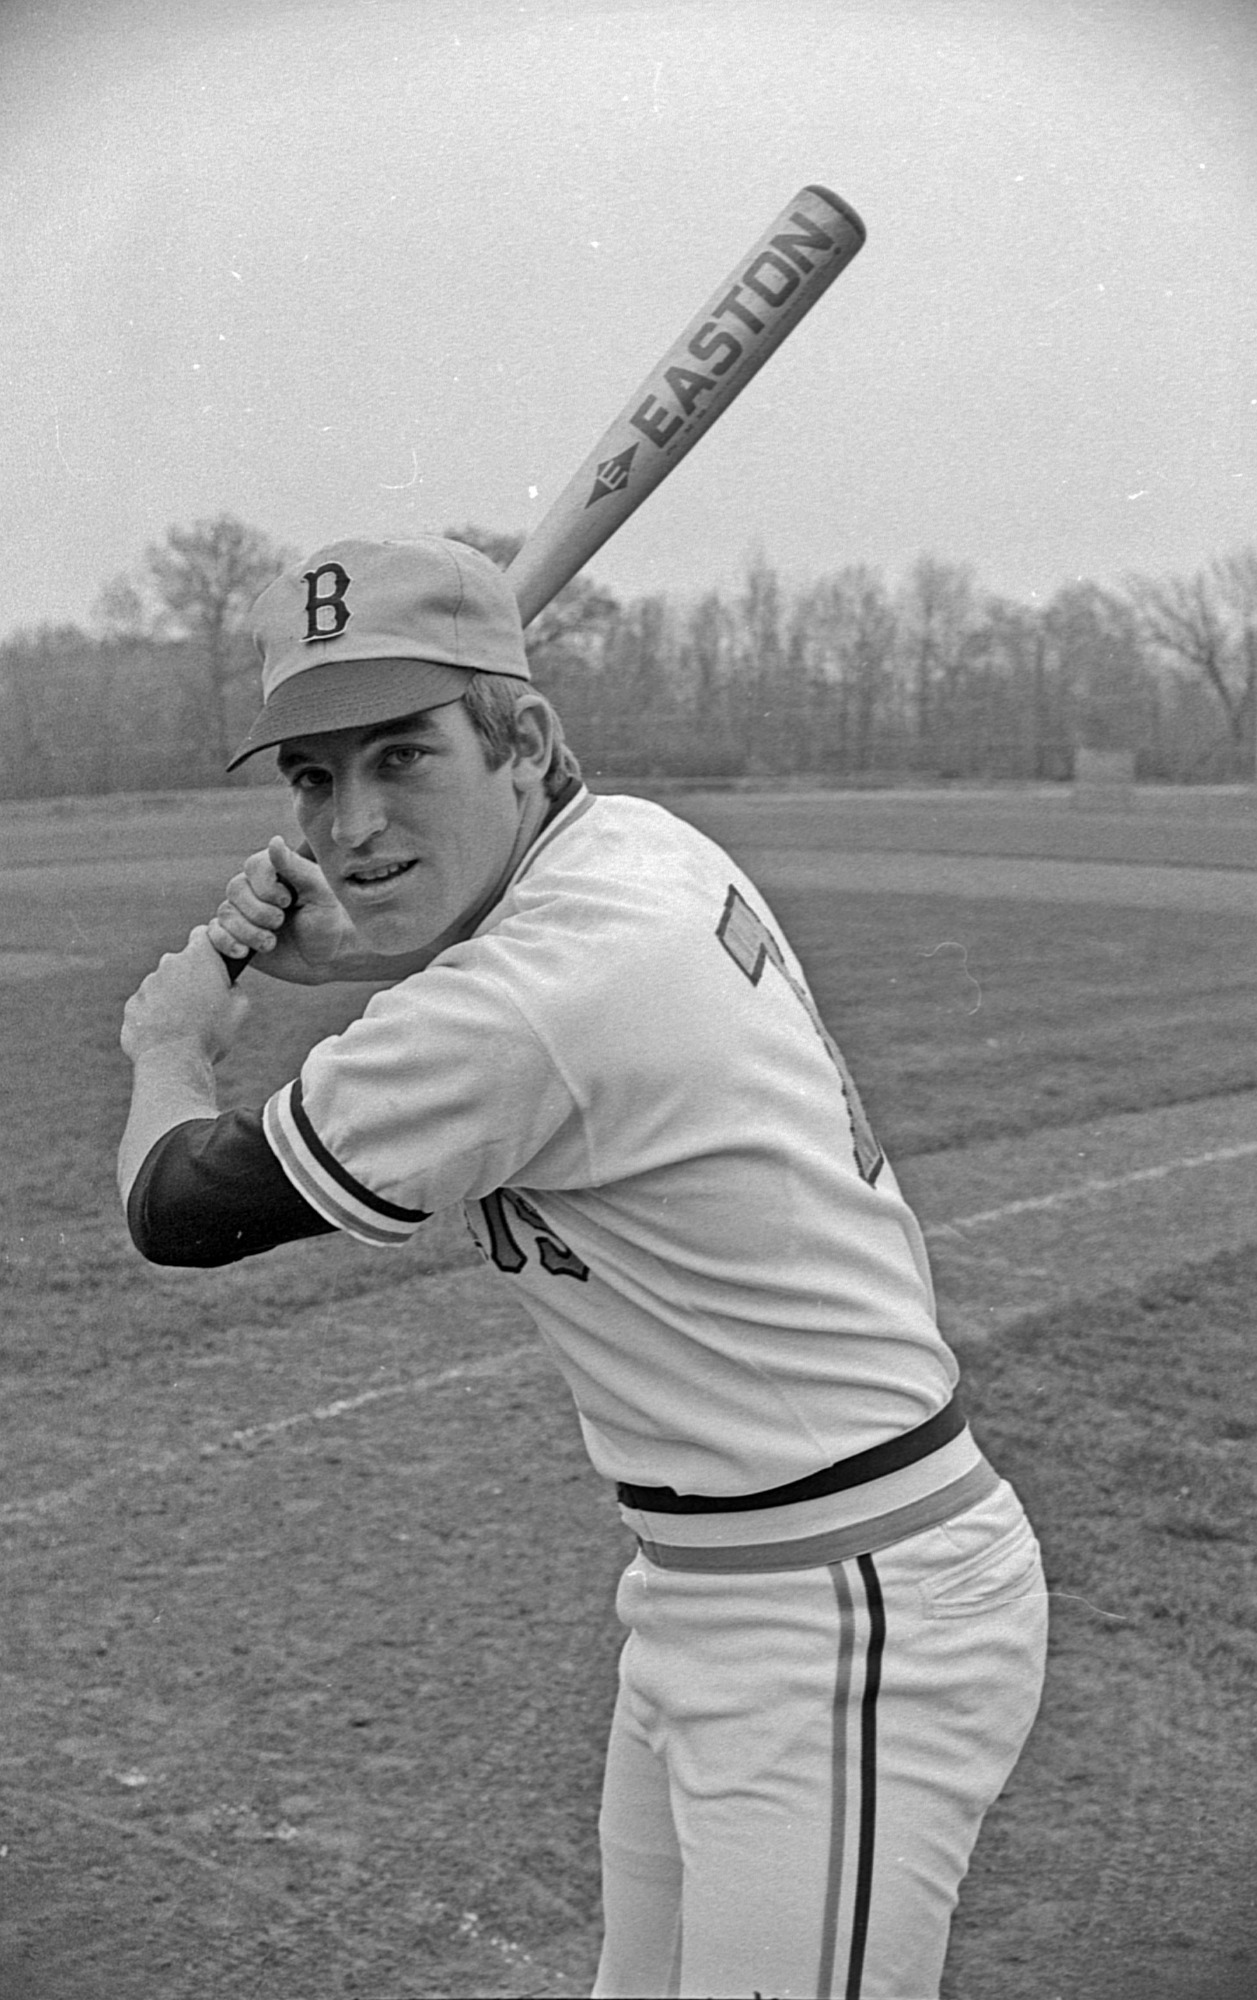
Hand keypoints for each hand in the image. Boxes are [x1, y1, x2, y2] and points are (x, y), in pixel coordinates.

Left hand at [121, 926, 248, 1065]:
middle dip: (191, 979)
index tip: (214, 963)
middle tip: (204, 1006)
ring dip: (172, 1000)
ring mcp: (146, 986)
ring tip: (185, 1028)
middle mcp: (168, 964)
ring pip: (163, 987)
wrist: (173, 1062)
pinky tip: (168, 1038)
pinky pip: (148, 1008)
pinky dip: (157, 1018)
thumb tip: (227, 984)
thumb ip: (234, 986)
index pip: (202, 934)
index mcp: (197, 958)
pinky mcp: (132, 1007)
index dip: (210, 947)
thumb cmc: (211, 1034)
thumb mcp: (240, 1008)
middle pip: (181, 964)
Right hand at [207, 835, 351, 984]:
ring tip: (270, 943)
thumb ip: (296, 868)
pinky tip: (244, 952)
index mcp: (275, 871)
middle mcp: (254, 888)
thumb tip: (274, 840)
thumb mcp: (320, 893)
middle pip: (236, 889)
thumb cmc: (328, 920)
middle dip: (259, 912)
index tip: (288, 902)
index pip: (254, 866)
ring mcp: (242, 912)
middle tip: (280, 923)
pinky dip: (226, 942)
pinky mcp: (234, 935)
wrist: (326, 958)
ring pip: (226, 913)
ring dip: (248, 932)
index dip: (265, 887)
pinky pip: (214, 934)